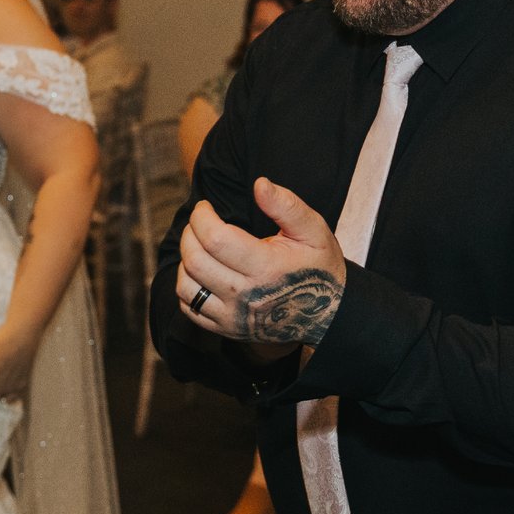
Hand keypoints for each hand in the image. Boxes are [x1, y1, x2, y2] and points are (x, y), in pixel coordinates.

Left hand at [175, 178, 346, 346]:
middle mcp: (246, 296)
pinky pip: (190, 308)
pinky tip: (203, 272)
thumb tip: (259, 183)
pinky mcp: (226, 330)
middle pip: (195, 260)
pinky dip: (187, 286)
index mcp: (266, 268)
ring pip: (186, 285)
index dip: (201, 216)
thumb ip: (286, 205)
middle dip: (190, 233)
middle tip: (200, 222)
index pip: (215, 238)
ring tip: (201, 245)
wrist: (328, 315)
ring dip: (186, 259)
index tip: (205, 207)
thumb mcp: (314, 231)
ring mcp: (233, 317)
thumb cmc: (319, 266)